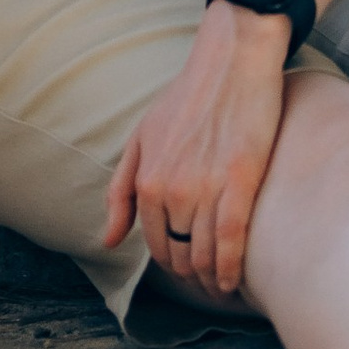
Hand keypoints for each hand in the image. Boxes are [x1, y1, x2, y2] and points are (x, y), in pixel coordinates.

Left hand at [102, 3, 293, 303]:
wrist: (231, 63)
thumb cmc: (186, 98)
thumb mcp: (141, 139)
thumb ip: (121, 191)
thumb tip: (109, 240)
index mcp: (147, 180)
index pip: (156, 243)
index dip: (171, 262)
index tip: (186, 269)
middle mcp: (171, 190)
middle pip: (181, 256)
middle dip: (192, 275)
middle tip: (206, 282)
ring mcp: (205, 189)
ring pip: (205, 256)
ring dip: (211, 279)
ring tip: (221, 286)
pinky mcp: (240, 184)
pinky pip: (231, 243)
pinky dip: (230, 270)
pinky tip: (233, 282)